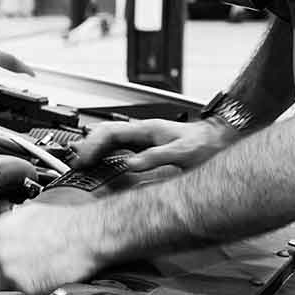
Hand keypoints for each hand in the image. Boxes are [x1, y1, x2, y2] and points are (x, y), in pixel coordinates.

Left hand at [0, 203, 100, 294]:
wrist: (87, 236)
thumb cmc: (65, 223)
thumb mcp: (27, 213)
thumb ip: (6, 225)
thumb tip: (0, 232)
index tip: (2, 262)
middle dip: (0, 272)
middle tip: (19, 271)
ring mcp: (9, 273)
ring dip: (9, 285)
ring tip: (29, 278)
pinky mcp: (24, 289)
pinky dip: (23, 294)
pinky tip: (37, 284)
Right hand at [71, 118, 239, 171]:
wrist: (218, 140)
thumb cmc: (204, 144)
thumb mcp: (182, 153)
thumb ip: (156, 158)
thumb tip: (130, 165)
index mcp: (146, 129)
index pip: (108, 132)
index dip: (92, 145)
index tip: (82, 159)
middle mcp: (141, 131)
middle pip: (104, 134)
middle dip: (86, 147)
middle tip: (76, 164)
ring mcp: (142, 138)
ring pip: (109, 140)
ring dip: (94, 151)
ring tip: (81, 165)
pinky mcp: (145, 146)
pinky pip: (118, 148)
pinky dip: (105, 155)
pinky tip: (101, 164)